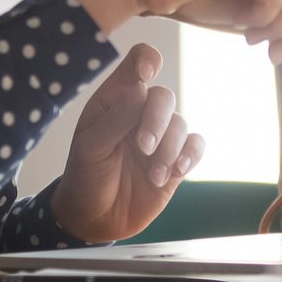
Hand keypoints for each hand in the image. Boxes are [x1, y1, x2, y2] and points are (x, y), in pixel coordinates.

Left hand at [50, 43, 204, 243]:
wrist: (95, 220)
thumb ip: (116, 118)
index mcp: (114, 101)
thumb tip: (142, 86)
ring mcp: (160, 138)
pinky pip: (195, 146)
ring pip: (180, 124)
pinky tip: (177, 171)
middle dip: (157, 121)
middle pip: (163, 97)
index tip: (147, 75)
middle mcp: (139, 113)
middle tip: (144, 147)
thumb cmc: (86, 176)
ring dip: (169, 148)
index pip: (136, 64)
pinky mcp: (175, 161)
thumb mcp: (91, 148)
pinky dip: (190, 155)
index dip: (146, 60)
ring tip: (154, 174)